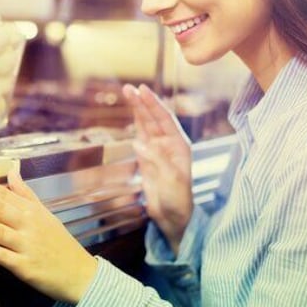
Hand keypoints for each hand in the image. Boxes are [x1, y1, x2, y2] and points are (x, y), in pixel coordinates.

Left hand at [0, 168, 97, 303]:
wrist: (79, 274)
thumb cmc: (59, 243)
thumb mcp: (45, 214)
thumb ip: (25, 193)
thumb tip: (12, 170)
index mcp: (33, 211)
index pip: (4, 194)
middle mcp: (29, 225)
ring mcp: (26, 245)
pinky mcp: (24, 266)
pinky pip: (1, 255)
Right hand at [126, 84, 193, 254]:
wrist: (173, 218)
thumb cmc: (178, 200)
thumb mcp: (171, 180)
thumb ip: (156, 160)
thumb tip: (138, 143)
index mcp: (179, 145)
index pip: (164, 119)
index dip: (153, 104)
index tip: (142, 90)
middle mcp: (168, 144)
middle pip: (153, 118)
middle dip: (142, 102)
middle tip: (129, 88)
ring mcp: (157, 150)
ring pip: (145, 125)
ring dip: (137, 110)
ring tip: (127, 93)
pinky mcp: (147, 158)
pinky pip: (140, 136)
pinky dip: (135, 124)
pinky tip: (131, 114)